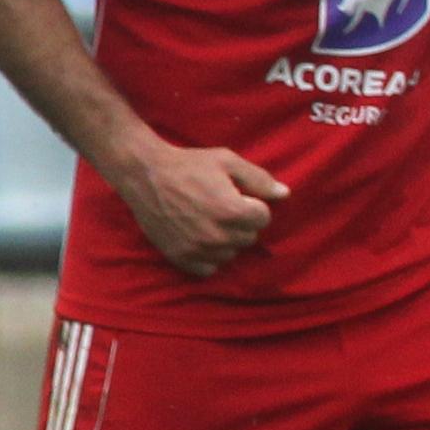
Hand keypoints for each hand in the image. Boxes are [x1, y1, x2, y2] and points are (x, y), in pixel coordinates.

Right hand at [111, 135, 284, 275]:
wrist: (145, 175)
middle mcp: (217, 235)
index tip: (238, 195)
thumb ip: (259, 179)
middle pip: (249, 237)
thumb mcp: (227, 161)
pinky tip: (200, 238)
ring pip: (230, 253)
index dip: (253, 205)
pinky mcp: (180, 257)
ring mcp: (198, 249)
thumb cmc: (189, 165)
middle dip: (241, 222)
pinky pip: (208, 268)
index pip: (263, 219)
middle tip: (221, 206)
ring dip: (226, 240)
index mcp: (232, 211)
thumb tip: (285, 194)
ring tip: (209, 220)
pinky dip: (208, 257)